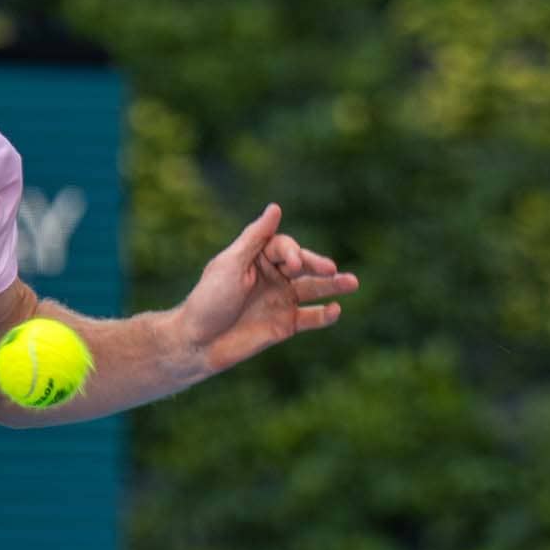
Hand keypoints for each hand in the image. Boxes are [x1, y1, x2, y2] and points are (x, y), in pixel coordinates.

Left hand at [175, 203, 358, 374]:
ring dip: (333, 286)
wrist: (198, 342)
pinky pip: (312, 317)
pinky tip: (335, 310)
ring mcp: (281, 300)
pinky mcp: (286, 325)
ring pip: (314, 289)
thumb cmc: (209, 300)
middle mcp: (272, 277)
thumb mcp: (230, 264)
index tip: (291, 265)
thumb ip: (255, 238)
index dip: (292, 253)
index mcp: (256, 258)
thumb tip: (276, 206)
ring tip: (352, 282)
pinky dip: (325, 315)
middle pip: (304, 265)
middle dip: (318, 265)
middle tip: (331, 269)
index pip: (284, 247)